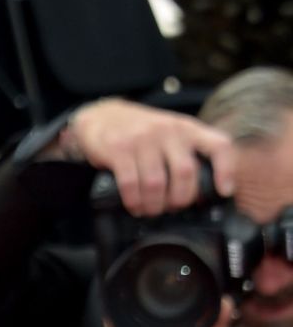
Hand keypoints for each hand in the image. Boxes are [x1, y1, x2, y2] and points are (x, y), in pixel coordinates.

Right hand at [61, 98, 236, 216]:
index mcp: (187, 129)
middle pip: (185, 173)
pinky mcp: (118, 148)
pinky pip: (130, 183)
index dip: (226, 170)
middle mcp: (168, 131)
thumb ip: (186, 153)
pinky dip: (134, 201)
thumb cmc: (140, 132)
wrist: (101, 116)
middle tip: (172, 208)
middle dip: (180, 199)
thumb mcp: (170, 134)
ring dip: (154, 205)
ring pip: (156, 183)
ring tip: (150, 210)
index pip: (219, 145)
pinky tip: (134, 205)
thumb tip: (203, 192)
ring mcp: (142, 138)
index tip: (223, 191)